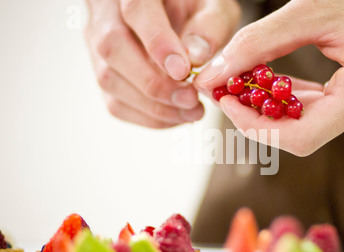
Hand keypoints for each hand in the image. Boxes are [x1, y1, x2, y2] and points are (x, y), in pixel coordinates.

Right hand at [85, 0, 239, 127]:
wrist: (175, 14)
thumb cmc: (196, 9)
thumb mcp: (213, 8)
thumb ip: (209, 27)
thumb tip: (195, 57)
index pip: (136, 10)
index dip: (157, 42)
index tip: (183, 71)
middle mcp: (107, 13)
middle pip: (112, 47)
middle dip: (154, 83)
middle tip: (191, 99)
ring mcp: (98, 42)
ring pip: (108, 79)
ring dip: (152, 106)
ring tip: (191, 112)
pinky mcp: (104, 71)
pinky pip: (114, 102)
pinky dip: (147, 117)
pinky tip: (176, 116)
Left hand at [195, 0, 343, 155]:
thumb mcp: (309, 12)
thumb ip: (256, 45)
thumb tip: (211, 77)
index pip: (300, 138)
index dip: (255, 127)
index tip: (227, 104)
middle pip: (303, 133)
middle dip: (261, 114)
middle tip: (232, 89)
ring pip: (314, 126)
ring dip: (281, 107)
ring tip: (258, 80)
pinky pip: (329, 117)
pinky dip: (303, 104)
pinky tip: (289, 86)